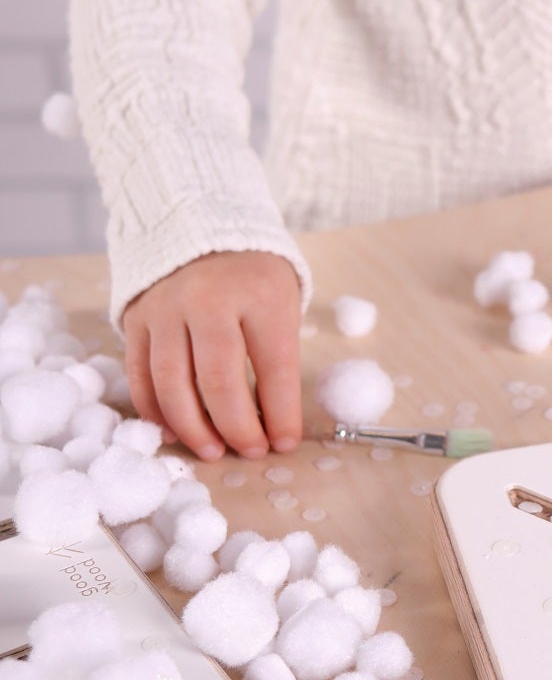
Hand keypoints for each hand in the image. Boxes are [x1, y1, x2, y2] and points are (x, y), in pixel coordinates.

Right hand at [122, 251, 303, 461]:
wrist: (200, 227)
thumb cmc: (252, 278)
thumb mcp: (281, 302)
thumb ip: (276, 357)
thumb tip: (272, 425)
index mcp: (260, 295)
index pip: (274, 366)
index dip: (281, 413)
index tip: (286, 443)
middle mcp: (209, 300)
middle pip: (219, 379)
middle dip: (237, 426)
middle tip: (250, 451)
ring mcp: (167, 308)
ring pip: (172, 381)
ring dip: (192, 426)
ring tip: (212, 450)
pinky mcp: (137, 318)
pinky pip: (141, 374)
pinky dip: (155, 410)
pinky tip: (173, 431)